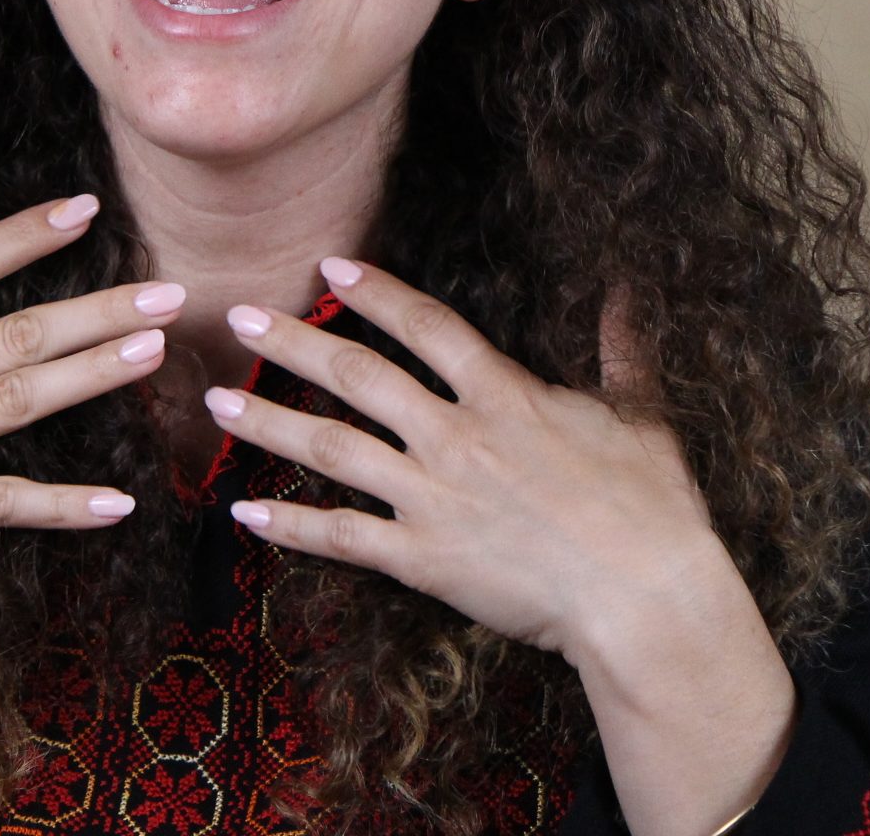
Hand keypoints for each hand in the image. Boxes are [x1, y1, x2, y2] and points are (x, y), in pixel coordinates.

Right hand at [0, 196, 182, 609]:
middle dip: (100, 309)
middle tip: (168, 293)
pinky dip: (64, 506)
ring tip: (155, 353)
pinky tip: (120, 503)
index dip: (26, 234)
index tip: (84, 209)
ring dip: (97, 375)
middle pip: (19, 332)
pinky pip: (5, 503)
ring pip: (25, 399)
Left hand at [201, 261, 719, 662]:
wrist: (648, 603)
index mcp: (506, 395)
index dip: (374, 293)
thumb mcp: (643, 416)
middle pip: (358, 377)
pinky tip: (244, 512)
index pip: (425, 327)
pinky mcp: (424, 558)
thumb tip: (627, 284)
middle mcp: (457, 437)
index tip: (328, 267)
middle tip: (238, 319)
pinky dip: (291, 526)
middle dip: (292, 344)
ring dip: (268, 425)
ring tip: (215, 404)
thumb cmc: (654, 508)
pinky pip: (344, 537)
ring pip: (332, 450)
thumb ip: (622, 346)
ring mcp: (433, 498)